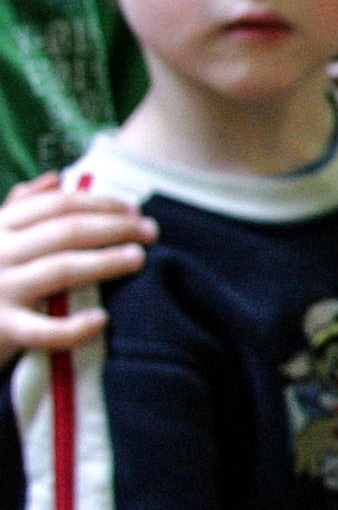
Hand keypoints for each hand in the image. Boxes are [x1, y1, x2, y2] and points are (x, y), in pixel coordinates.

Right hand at [0, 175, 155, 362]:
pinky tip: (101, 320)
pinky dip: (74, 327)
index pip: (57, 205)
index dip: (100, 203)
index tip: (134, 209)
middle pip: (66, 231)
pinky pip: (44, 330)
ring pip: (61, 269)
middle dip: (114, 227)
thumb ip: (18, 209)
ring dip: (105, 262)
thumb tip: (56, 179)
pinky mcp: (1, 330)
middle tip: (151, 231)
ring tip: (138, 258)